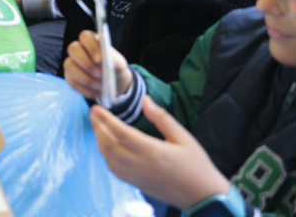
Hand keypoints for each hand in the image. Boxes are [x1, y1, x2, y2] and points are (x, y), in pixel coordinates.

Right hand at [64, 29, 132, 100]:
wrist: (113, 84)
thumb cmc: (115, 69)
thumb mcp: (119, 64)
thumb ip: (114, 59)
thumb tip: (107, 59)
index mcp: (91, 41)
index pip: (85, 36)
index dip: (91, 46)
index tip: (100, 59)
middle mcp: (78, 49)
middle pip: (73, 48)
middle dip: (86, 63)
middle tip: (100, 74)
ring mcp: (71, 62)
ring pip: (69, 66)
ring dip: (86, 78)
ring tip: (100, 86)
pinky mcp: (69, 76)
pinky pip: (72, 82)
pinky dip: (85, 89)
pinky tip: (95, 92)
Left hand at [90, 96, 231, 209]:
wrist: (203, 196)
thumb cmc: (196, 165)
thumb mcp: (183, 137)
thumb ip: (161, 118)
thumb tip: (145, 100)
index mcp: (152, 151)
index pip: (121, 132)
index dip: (106, 119)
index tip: (96, 108)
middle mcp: (140, 165)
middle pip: (109, 145)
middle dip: (98, 128)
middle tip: (93, 114)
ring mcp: (136, 177)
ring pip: (109, 158)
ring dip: (100, 141)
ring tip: (98, 127)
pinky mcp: (137, 185)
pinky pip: (114, 170)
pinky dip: (106, 157)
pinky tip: (107, 148)